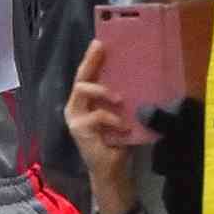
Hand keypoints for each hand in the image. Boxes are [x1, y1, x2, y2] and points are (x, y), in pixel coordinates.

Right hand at [64, 40, 140, 213]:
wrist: (112, 172)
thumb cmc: (118, 142)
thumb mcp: (122, 116)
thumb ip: (121, 101)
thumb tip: (139, 79)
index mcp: (85, 101)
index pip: (87, 74)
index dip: (91, 58)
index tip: (100, 41)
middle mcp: (75, 105)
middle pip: (81, 77)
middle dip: (91, 61)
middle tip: (101, 48)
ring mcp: (74, 116)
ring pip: (83, 89)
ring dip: (103, 91)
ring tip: (120, 99)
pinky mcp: (78, 129)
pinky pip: (96, 115)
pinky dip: (113, 119)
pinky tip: (124, 126)